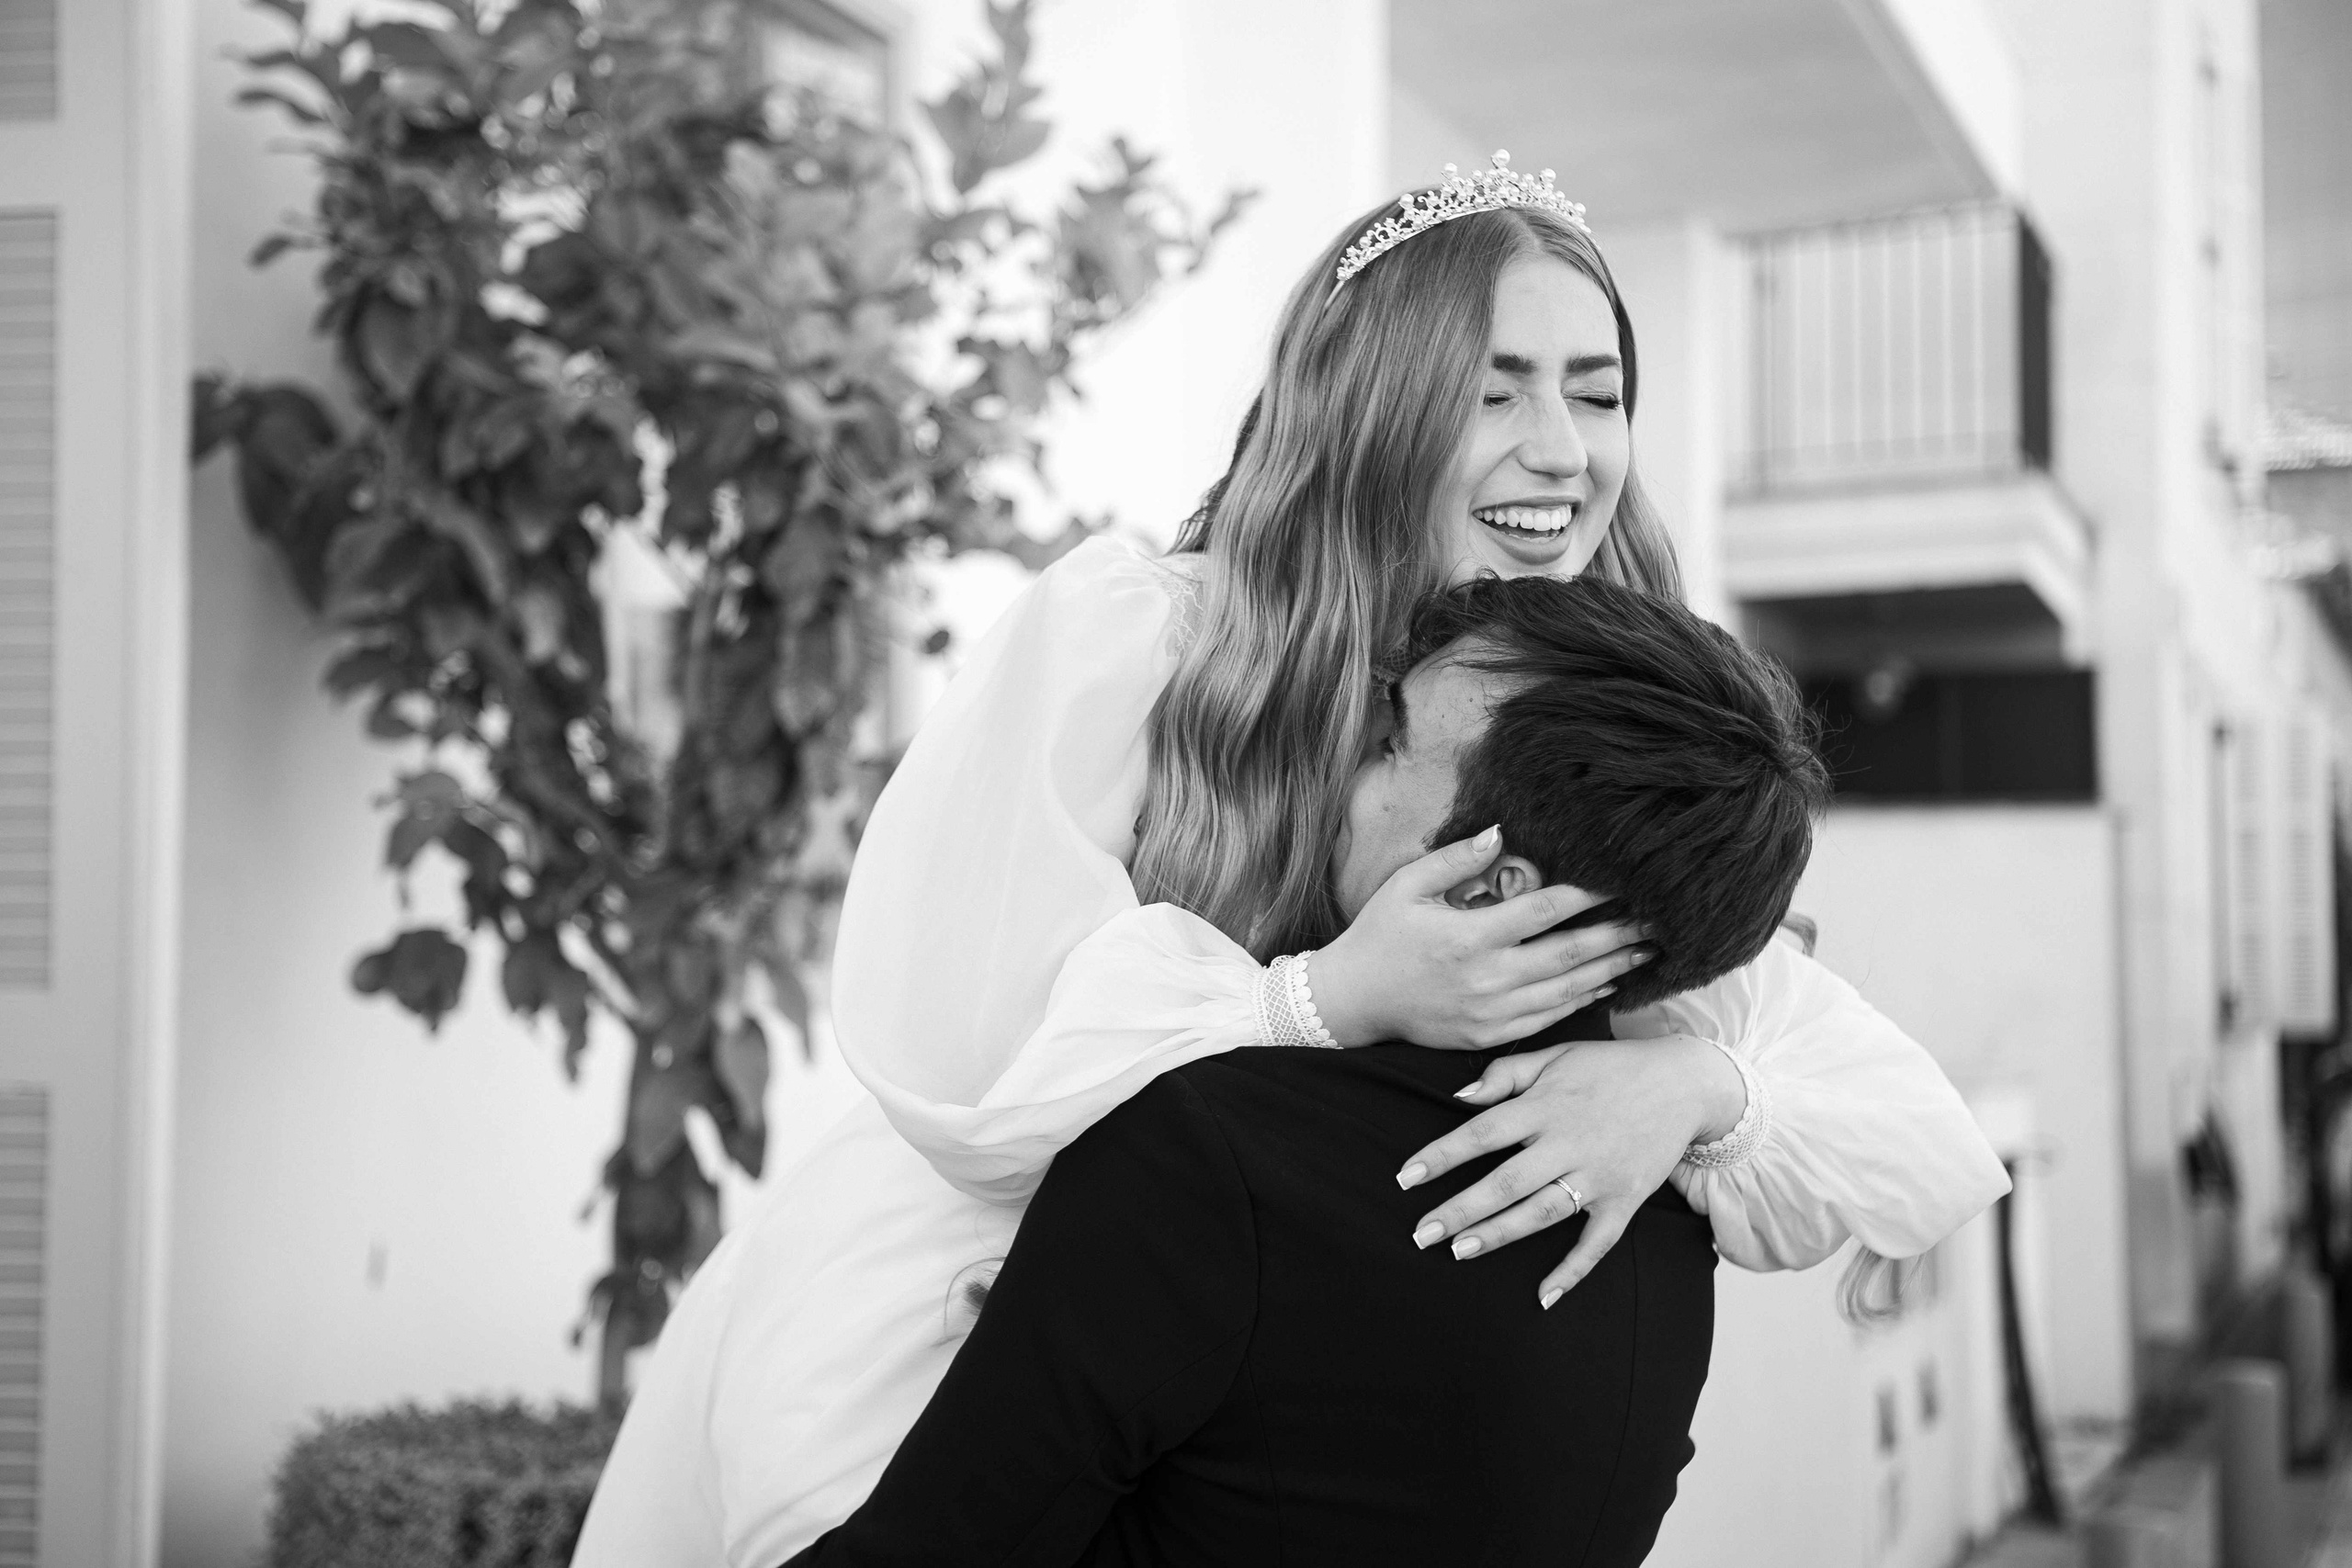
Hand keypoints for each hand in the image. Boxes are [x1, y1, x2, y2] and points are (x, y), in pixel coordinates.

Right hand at [1307, 829, 1652, 1050]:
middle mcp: (1487, 977)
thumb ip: (1455, 858)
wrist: (1353, 1001)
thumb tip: (1501, 830)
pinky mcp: (1489, 1035)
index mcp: (1469, 936)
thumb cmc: (1380, 936)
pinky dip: (1582, 999)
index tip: (1623, 880)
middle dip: (1619, 935)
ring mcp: (1491, 1012)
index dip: (1589, 894)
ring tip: (1647, 952)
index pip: (1544, 909)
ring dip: (1611, 969)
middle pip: (1569, 953)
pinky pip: (1549, 1018)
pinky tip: (1606, 983)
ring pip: (1567, 990)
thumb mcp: (1406, 886)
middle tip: (1658, 920)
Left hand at [1393, 1034, 1745, 1306]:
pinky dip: (1571, 1271)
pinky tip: (1542, 1296)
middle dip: (1459, 1209)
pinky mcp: (1625, 1200)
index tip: (1405, 1177)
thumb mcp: (1557, 1054)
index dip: (1441, 1155)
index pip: (1482, 1133)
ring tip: (1458, 1252)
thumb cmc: (1610, 1067)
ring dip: (1499, 1234)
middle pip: (1505, 1182)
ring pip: (1541, 1212)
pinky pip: (1596, 1243)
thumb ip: (1506, 1073)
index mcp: (1545, 1106)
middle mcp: (1569, 1143)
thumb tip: (1459, 1096)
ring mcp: (1598, 1176)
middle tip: (1420, 1233)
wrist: (1685, 1083)